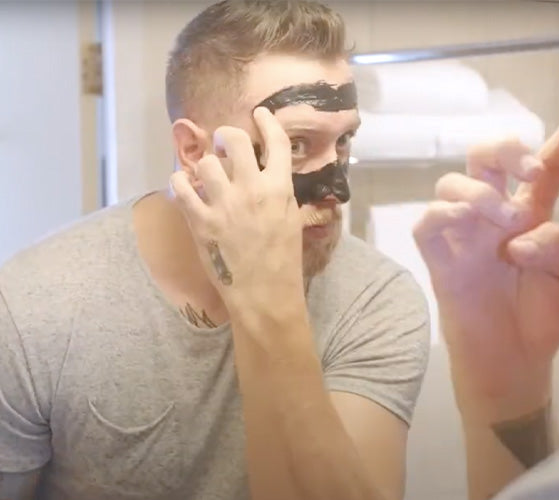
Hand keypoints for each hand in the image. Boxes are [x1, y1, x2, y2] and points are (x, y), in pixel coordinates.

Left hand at [170, 107, 303, 311]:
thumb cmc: (284, 261)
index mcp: (280, 189)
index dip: (266, 121)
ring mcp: (224, 205)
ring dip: (205, 165)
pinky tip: (185, 187)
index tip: (259, 114)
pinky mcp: (201, 222)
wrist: (264, 295)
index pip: (275, 142)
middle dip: (227, 136)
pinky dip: (180, 183)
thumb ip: (280, 192)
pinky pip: (181, 187)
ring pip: (205, 162)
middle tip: (224, 144)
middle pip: (234, 140)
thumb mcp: (292, 220)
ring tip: (205, 175)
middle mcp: (252, 190)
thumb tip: (267, 172)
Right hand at [413, 116, 558, 417]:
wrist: (513, 358)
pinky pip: (427, 221)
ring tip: (506, 220)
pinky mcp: (437, 256)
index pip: (542, 172)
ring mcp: (461, 234)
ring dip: (479, 191)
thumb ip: (557, 244)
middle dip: (504, 149)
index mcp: (529, 216)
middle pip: (483, 159)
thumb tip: (519, 234)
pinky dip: (443, 212)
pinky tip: (465, 220)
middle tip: (529, 171)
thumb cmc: (544, 318)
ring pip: (451, 182)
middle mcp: (492, 216)